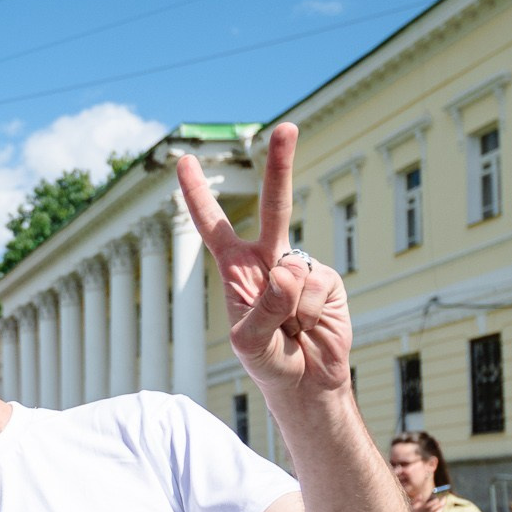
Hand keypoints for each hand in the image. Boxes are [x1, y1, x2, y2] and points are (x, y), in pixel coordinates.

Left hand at [176, 122, 350, 396]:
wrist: (306, 384)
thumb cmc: (268, 362)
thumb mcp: (249, 343)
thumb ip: (263, 310)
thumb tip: (287, 271)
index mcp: (236, 269)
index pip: (212, 226)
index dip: (198, 194)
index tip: (184, 159)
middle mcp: (269, 259)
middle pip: (275, 206)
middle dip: (281, 165)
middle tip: (287, 128)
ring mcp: (300, 267)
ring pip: (293, 268)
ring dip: (288, 309)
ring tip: (289, 331)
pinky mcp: (326, 281)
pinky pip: (314, 287)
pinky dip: (307, 313)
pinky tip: (308, 327)